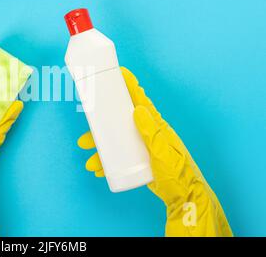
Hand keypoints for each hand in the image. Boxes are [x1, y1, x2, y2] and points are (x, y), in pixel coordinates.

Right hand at [78, 67, 232, 236]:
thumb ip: (152, 132)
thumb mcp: (163, 152)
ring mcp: (141, 145)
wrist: (185, 197)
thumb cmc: (178, 173)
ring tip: (90, 161)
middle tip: (84, 139)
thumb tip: (138, 109)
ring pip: (115, 141)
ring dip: (100, 149)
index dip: (128, 85)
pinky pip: (118, 157)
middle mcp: (146, 131)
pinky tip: (99, 169)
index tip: (117, 73)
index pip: (139, 100)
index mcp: (154, 125)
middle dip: (99, 128)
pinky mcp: (138, 159)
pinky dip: (107, 162)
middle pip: (118, 122)